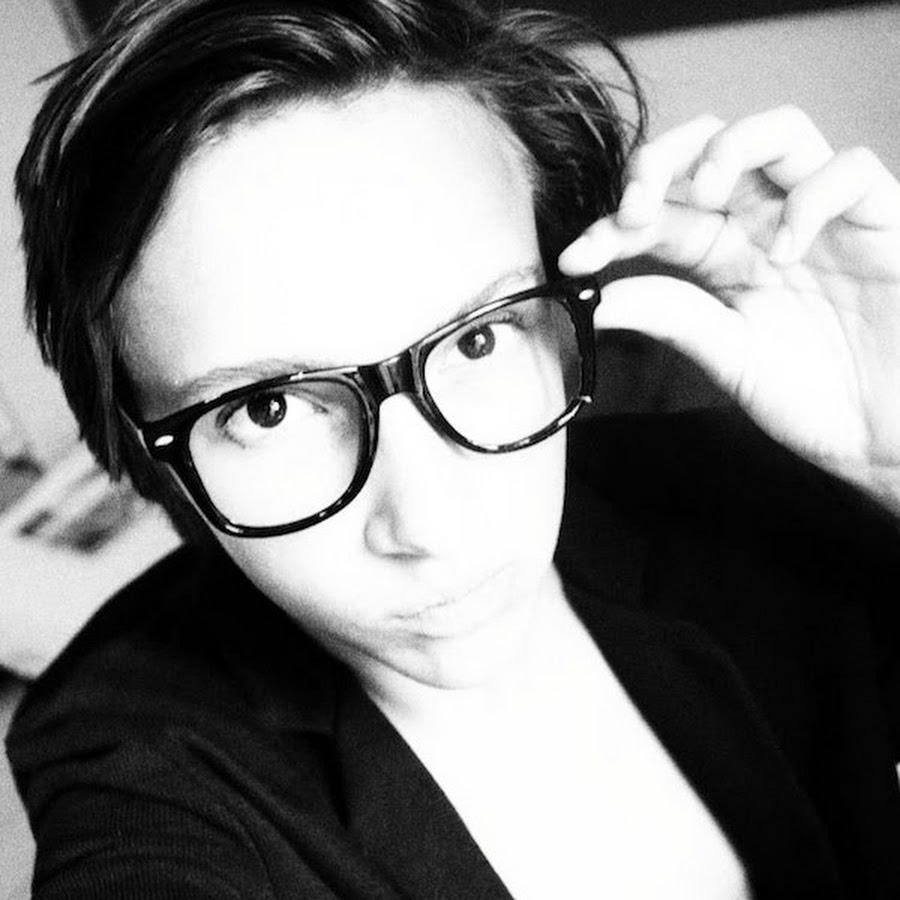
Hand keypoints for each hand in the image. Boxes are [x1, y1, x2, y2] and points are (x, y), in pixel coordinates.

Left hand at [559, 106, 899, 512]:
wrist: (884, 434)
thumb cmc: (814, 397)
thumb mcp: (728, 357)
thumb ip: (672, 317)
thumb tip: (596, 298)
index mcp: (722, 254)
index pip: (657, 216)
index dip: (610, 227)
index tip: (574, 259)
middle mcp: (765, 223)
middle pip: (707, 146)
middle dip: (660, 163)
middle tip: (635, 209)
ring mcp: (821, 217)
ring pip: (777, 131)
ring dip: (731, 150)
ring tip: (709, 195)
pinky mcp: (880, 219)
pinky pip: (849, 171)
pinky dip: (811, 199)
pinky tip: (787, 250)